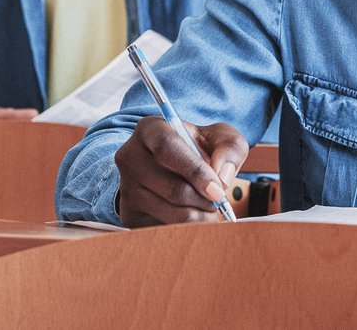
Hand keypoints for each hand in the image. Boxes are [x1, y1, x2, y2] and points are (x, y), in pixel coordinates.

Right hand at [114, 117, 248, 226]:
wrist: (176, 168)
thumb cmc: (199, 149)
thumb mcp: (221, 137)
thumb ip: (230, 148)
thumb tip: (222, 175)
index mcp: (150, 129)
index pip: (167, 147)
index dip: (195, 171)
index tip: (218, 190)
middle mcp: (130, 157)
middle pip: (173, 188)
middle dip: (205, 199)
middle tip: (220, 199)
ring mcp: (126, 188)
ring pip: (171, 212)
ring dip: (200, 215)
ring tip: (209, 206)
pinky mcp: (129, 214)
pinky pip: (165, 228)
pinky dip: (188, 227)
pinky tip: (194, 213)